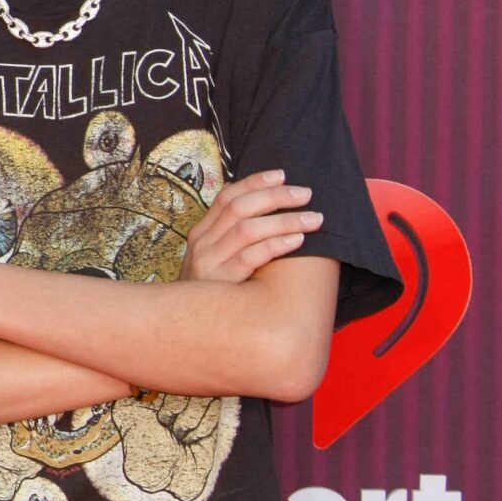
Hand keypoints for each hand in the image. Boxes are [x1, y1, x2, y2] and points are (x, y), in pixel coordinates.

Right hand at [183, 170, 321, 281]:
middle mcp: (203, 242)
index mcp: (202, 232)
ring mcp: (210, 261)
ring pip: (248, 229)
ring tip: (314, 219)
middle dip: (276, 197)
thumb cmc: (211, 289)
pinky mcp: (223, 281)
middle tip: (306, 194)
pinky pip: (252, 256)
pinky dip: (277, 245)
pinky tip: (298, 241)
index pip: (227, 197)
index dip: (255, 182)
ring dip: (285, 220)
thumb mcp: (212, 257)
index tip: (282, 174)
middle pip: (240, 208)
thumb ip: (226, 230)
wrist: (188, 326)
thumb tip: (239, 193)